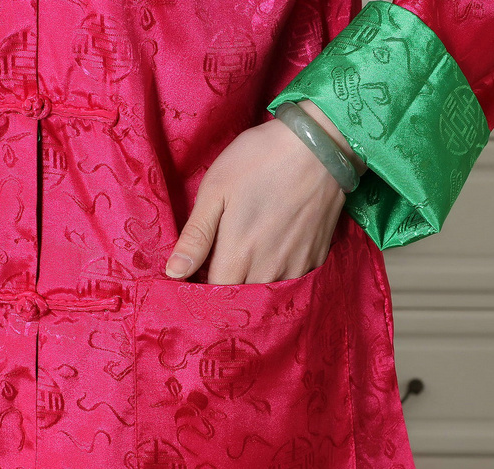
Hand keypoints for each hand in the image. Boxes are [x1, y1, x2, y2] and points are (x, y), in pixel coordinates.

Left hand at [164, 100, 366, 284]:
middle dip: (228, 289)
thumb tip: (174, 273)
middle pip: (242, 299)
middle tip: (221, 262)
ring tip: (247, 257)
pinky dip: (279, 275)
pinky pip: (292, 282)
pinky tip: (273, 252)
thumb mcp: (216, 190)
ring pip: (268, 293)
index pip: (215, 294)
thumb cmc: (259, 160)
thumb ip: (196, 236)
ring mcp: (296, 266)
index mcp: (239, 254)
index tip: (199, 272)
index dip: (203, 288)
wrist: (319, 146)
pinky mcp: (315, 258)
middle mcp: (269, 269)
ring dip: (254, 284)